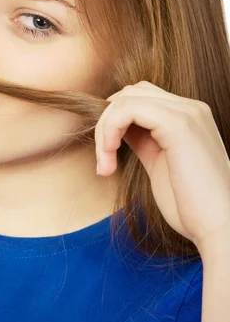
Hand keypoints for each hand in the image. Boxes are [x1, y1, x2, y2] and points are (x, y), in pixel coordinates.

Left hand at [95, 80, 229, 253]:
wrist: (219, 229)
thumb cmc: (191, 206)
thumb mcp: (160, 164)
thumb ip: (143, 141)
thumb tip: (116, 129)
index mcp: (188, 116)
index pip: (140, 97)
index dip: (115, 120)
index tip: (106, 155)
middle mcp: (191, 108)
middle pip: (131, 93)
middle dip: (107, 122)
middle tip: (103, 161)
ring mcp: (187, 113)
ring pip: (127, 98)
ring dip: (105, 129)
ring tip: (105, 163)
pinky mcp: (179, 124)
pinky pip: (129, 109)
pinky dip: (110, 130)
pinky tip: (110, 157)